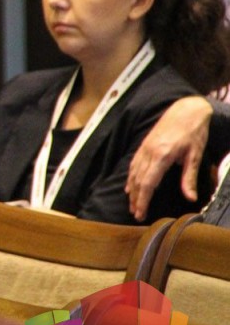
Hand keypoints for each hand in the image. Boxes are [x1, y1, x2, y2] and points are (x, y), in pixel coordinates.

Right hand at [126, 96, 211, 220]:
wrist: (186, 110)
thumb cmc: (193, 132)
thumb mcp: (195, 156)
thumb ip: (189, 177)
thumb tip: (190, 198)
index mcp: (162, 156)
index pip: (148, 183)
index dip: (143, 200)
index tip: (140, 213)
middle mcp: (149, 152)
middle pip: (138, 180)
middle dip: (136, 198)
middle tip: (136, 214)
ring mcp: (144, 148)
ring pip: (133, 172)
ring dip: (132, 190)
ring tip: (132, 203)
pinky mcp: (144, 145)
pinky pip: (133, 164)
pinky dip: (130, 177)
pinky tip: (130, 185)